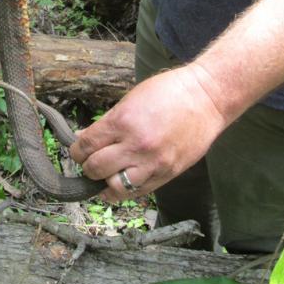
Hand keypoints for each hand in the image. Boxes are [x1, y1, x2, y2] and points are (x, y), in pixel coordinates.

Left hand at [69, 64, 227, 202]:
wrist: (206, 98)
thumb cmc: (168, 92)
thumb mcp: (130, 99)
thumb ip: (107, 122)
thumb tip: (84, 138)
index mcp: (123, 121)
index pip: (86, 146)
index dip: (77, 151)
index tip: (78, 151)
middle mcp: (136, 145)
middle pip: (96, 168)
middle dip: (88, 167)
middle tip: (91, 162)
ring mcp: (153, 162)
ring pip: (115, 187)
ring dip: (105, 182)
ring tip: (107, 174)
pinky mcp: (167, 174)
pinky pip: (138, 192)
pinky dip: (125, 190)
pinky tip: (122, 181)